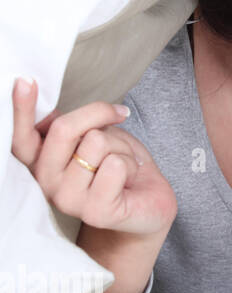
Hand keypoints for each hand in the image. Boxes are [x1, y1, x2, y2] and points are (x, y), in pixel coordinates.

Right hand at [11, 77, 176, 234]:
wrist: (149, 203)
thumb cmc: (119, 166)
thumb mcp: (94, 138)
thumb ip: (73, 127)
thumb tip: (50, 110)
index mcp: (41, 162)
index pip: (22, 136)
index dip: (22, 108)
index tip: (24, 81)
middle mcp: (46, 182)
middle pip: (64, 129)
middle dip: (98, 114)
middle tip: (118, 115)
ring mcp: (68, 199)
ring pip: (96, 142)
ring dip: (120, 146)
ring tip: (122, 164)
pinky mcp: (95, 210)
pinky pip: (115, 164)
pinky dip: (131, 163)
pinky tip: (129, 180)